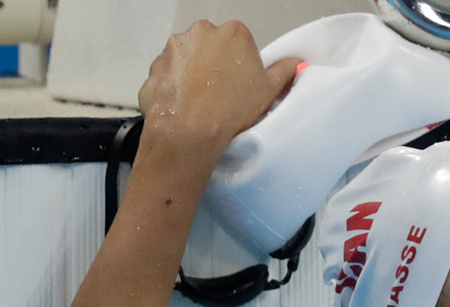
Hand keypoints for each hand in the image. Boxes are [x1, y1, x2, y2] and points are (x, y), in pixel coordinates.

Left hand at [138, 20, 299, 156]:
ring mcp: (174, 48)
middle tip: (221, 94)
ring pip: (187, 59)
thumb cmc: (230, 109)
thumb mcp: (269, 91)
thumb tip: (294, 64)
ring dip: (192, 75)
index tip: (240, 83)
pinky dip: (174, 87)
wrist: (190, 131)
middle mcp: (201, 32)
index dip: (240, 64)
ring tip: (201, 103)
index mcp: (233, 33)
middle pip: (211, 46)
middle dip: (214, 65)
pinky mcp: (155, 67)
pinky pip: (167, 75)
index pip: (239, 42)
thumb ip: (283, 71)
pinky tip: (184, 106)